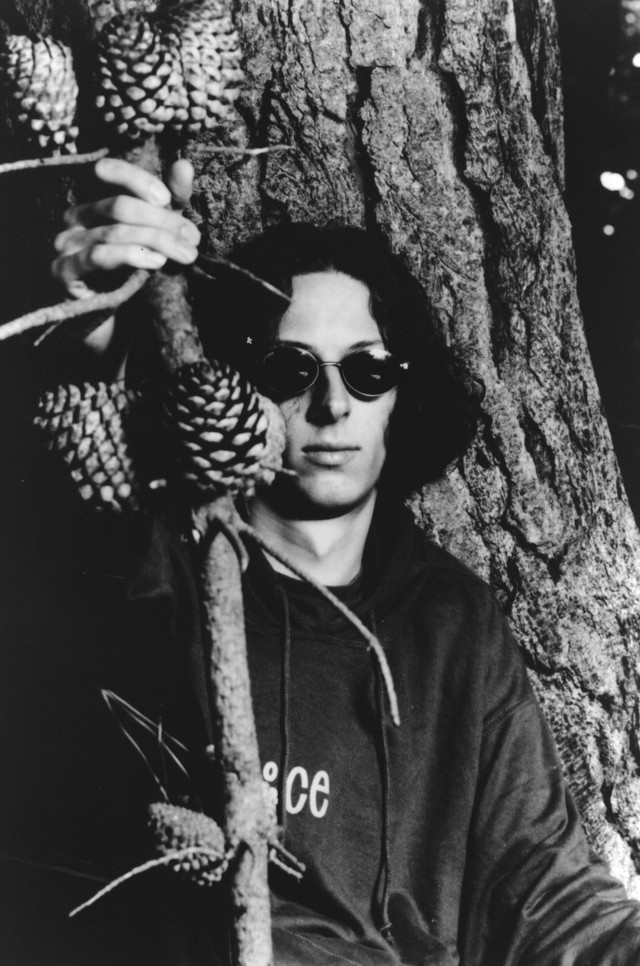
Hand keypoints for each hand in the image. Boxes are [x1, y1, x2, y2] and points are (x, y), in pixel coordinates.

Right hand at [52, 157, 200, 297]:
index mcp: (92, 198)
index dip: (137, 180)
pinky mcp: (65, 269)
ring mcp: (67, 242)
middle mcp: (75, 215)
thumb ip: (170, 200)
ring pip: (115, 233)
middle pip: (119, 206)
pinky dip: (133, 256)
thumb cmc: (129, 264)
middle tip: (193, 238)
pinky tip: (157, 261)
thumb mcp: (154, 230)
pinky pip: (100, 256)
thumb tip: (185, 165)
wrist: (102, 309)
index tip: (167, 198)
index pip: (107, 171)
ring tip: (186, 253)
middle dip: (162, 220)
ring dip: (158, 241)